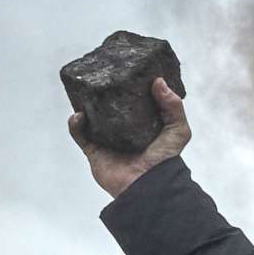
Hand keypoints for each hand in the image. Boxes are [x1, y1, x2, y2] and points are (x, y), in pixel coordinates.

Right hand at [70, 75, 189, 198]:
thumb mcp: (178, 130)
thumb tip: (158, 81)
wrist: (148, 186)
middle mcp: (124, 130)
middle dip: (103, 92)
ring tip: (86, 90)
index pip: (134, 101)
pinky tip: (79, 115)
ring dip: (85, 103)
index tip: (124, 68)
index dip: (128, 86)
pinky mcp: (95, 151)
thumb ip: (173, 106)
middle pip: (109, 106)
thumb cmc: (165, 161)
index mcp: (143, 124)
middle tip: (100, 75)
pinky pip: (80, 134)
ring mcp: (108, 140)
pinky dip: (76, 124)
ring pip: (91, 117)